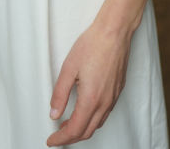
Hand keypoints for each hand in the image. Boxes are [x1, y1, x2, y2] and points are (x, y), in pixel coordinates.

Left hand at [47, 20, 132, 145]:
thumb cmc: (93, 44)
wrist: (115, 31)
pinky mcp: (118, 90)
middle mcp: (104, 102)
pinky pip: (105, 113)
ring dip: (82, 129)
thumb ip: (60, 94)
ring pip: (97, 124)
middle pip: (87, 131)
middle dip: (70, 138)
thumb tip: (54, 114)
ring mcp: (113, 97)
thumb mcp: (68, 68)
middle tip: (57, 136)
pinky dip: (93, 119)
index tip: (51, 140)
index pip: (74, 130)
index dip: (61, 139)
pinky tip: (85, 111)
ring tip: (68, 124)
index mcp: (91, 99)